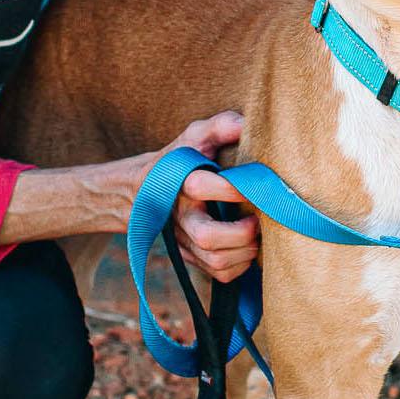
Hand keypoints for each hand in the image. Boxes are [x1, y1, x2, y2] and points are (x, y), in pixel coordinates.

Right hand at [160, 111, 258, 282]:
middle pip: (207, 236)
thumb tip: (247, 124)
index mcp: (181, 182)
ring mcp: (184, 241)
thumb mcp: (195, 137)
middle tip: (258, 219)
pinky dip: (240, 266)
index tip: (256, 184)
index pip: (201, 186)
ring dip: (245, 251)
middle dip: (241, 232)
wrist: (142, 192)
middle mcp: (181, 216)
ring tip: (257, 234)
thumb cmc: (178, 160)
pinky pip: (220, 275)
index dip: (233, 187)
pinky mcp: (190, 258)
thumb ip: (220, 126)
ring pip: (216, 261)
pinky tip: (247, 248)